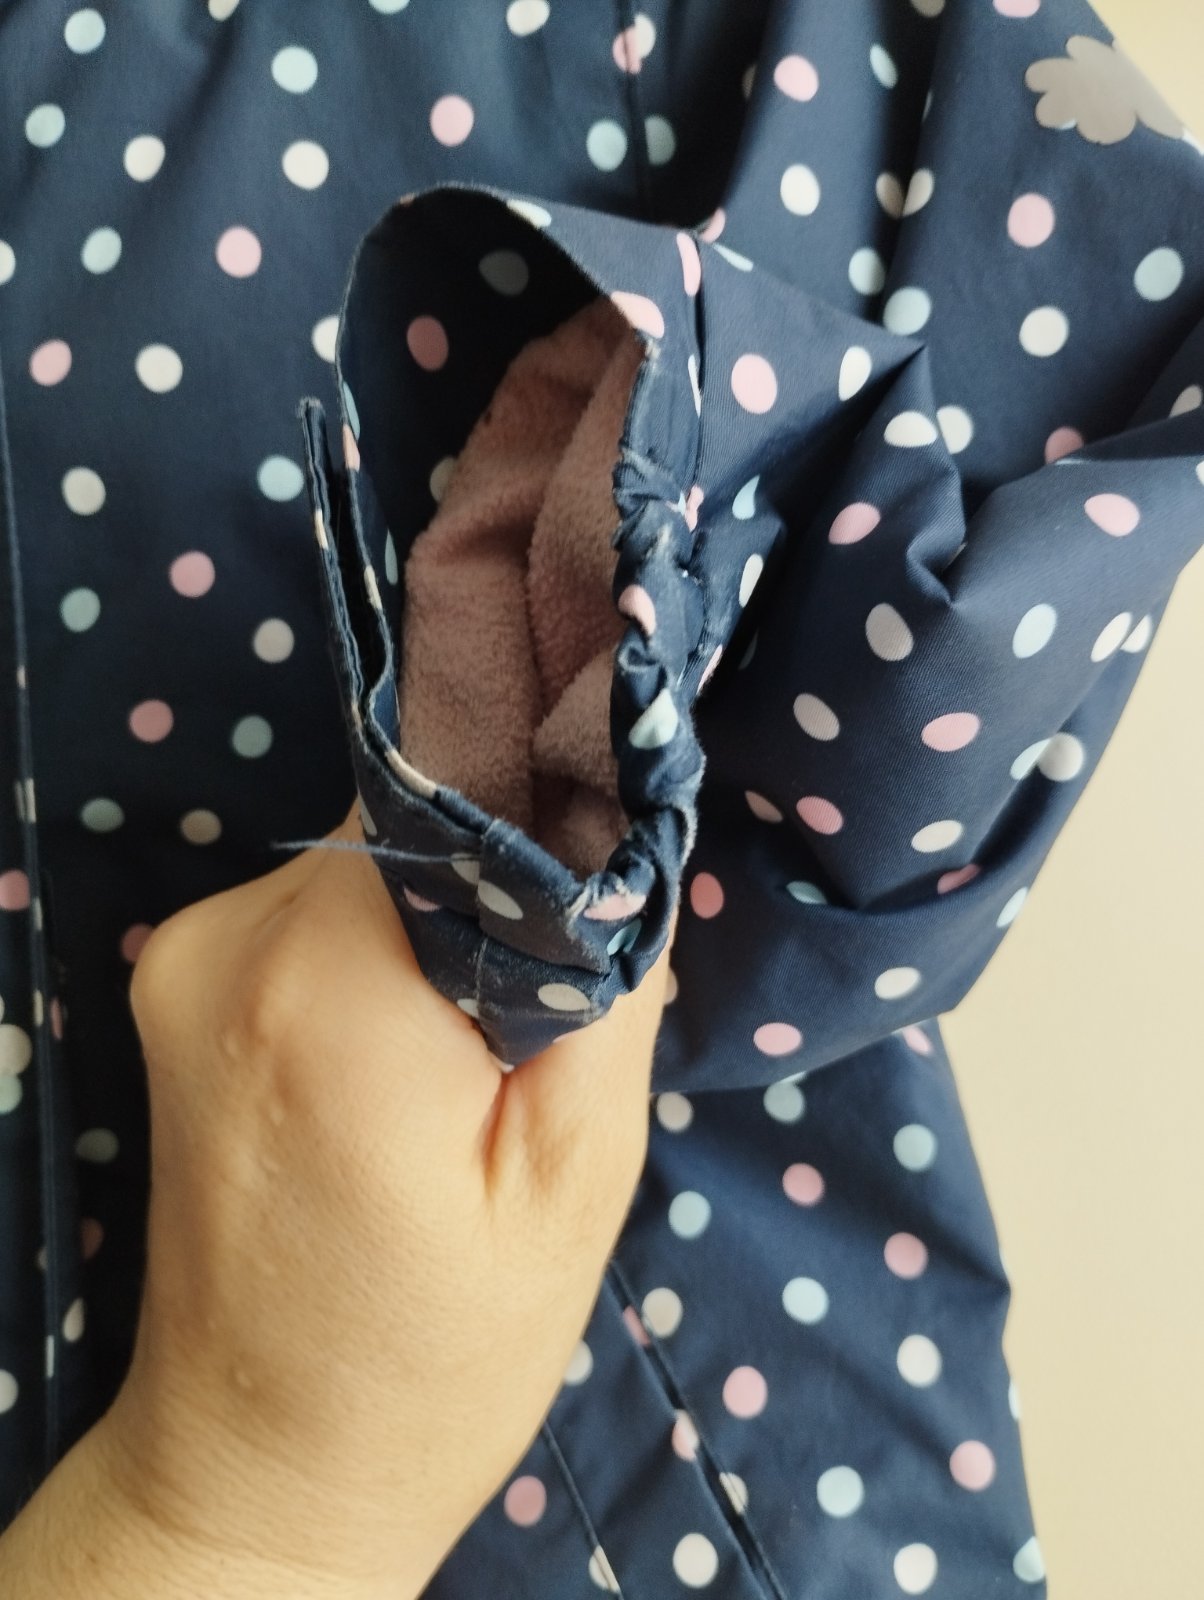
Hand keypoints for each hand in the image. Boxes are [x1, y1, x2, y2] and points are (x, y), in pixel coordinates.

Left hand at [86, 797, 673, 1596]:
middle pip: (411, 817)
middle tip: (559, 992)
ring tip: (489, 1043)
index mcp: (324, 984)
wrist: (262, 1466)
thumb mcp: (576, 1178)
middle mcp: (226, 942)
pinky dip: (389, 946)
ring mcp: (183, 959)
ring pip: (371, 858)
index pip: (458, 788)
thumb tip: (618, 831)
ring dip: (447, 915)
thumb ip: (603, 980)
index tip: (616, 856)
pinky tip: (421, 1053)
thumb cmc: (437, 1353)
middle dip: (505, 876)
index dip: (551, 803)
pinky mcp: (178, 985)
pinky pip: (321, 907)